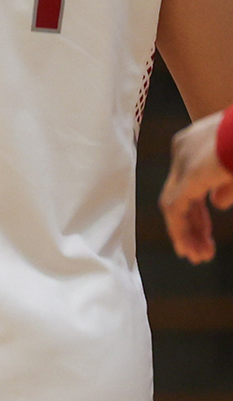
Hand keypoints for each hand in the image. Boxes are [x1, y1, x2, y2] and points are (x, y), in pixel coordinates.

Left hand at [162, 109, 232, 263]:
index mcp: (194, 144)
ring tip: (197, 257)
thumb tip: (217, 204)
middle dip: (191, 225)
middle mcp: (183, 150)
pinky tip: (189, 247)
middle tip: (199, 253)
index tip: (202, 234)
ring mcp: (184, 160)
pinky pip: (175, 205)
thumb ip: (226, 186)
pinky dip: (180, 228)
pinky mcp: (191, 173)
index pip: (188, 184)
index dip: (196, 211)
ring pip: (174, 202)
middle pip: (180, 194)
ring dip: (185, 232)